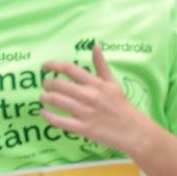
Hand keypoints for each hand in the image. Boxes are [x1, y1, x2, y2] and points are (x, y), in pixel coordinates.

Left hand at [40, 44, 156, 154]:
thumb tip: (95, 45)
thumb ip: (101, 65)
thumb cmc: (121, 105)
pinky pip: (59, 121)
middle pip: (59, 84)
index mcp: (96, 83)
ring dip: (45, 98)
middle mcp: (89, 95)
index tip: (45, 67)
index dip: (53, 65)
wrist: (132, 129)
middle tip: (46, 85)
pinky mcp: (82, 128)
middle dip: (47, 83)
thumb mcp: (113, 82)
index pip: (69, 69)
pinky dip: (48, 116)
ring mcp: (85, 112)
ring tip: (44, 97)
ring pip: (56, 101)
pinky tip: (44, 112)